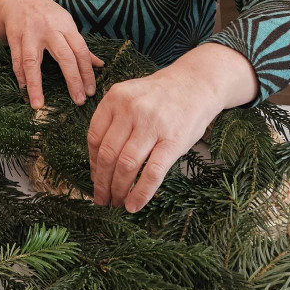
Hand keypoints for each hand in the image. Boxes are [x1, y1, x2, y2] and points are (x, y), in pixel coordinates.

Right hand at [0, 0, 102, 108]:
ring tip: (38, 104)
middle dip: (73, 80)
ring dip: (35, 84)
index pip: (81, 51)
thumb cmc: (47, 15)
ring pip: (33, 61)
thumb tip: (100, 65)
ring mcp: (30, 34)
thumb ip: (80, 45)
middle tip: (79, 100)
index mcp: (65, 26)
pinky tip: (24, 90)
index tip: (91, 92)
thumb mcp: (66, 24)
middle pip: (64, 57)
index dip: (87, 72)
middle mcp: (49, 29)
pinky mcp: (14, 37)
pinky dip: (20, 76)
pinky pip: (17, 60)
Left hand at [87, 44, 256, 211]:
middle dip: (102, 182)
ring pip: (126, 165)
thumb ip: (114, 120)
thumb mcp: (130, 95)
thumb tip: (99, 162)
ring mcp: (152, 125)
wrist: (196, 83)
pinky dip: (140, 193)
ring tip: (116, 203)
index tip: (94, 178)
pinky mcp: (173, 141)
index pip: (94, 137)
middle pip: (107, 154)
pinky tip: (134, 205)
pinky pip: (152, 173)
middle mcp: (130, 110)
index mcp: (115, 98)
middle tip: (101, 198)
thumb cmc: (160, 95)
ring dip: (118, 190)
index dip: (92, 163)